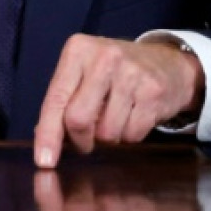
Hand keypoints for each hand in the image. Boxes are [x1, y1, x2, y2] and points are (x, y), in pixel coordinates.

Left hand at [33, 34, 203, 167]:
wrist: (167, 63)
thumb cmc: (114, 73)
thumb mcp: (84, 73)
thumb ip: (62, 102)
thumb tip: (44, 142)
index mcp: (78, 50)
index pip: (55, 99)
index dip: (48, 134)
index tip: (43, 161)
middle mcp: (104, 57)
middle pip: (78, 119)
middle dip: (80, 139)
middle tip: (85, 140)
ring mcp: (132, 73)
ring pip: (106, 133)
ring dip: (108, 137)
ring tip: (116, 117)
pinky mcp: (153, 92)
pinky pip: (132, 135)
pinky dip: (129, 135)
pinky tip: (134, 116)